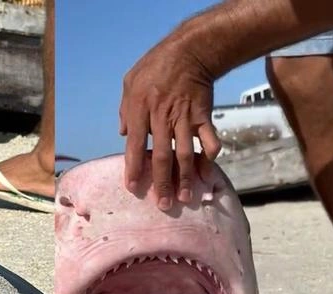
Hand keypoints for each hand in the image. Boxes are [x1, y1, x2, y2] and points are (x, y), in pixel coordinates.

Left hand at [119, 39, 221, 209]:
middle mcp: (162, 118)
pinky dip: (210, 157)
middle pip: (161, 157)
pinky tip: (208, 171)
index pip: (134, 146)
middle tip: (164, 204)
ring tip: (186, 197)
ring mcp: (185, 118)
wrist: (190, 51)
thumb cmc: (156, 66)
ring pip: (186, 154)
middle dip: (162, 183)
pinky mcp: (204, 116)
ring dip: (186, 178)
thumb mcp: (129, 84)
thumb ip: (124, 110)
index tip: (133, 188)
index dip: (133, 168)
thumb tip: (123, 134)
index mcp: (140, 111)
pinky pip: (209, 140)